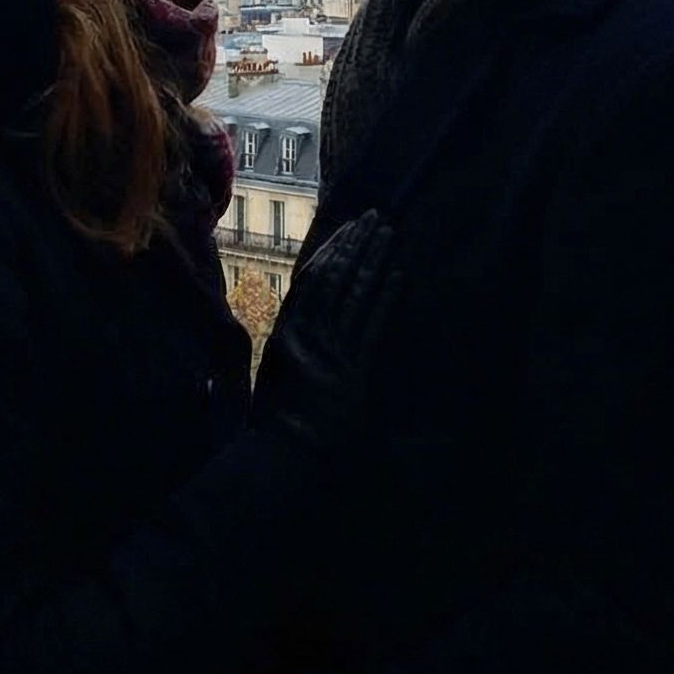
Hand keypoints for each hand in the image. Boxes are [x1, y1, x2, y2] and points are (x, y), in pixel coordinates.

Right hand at [250, 209, 398, 452]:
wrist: (283, 456)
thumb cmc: (276, 423)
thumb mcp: (277, 376)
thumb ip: (290, 348)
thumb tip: (300, 328)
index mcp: (287, 332)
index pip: (313, 279)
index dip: (333, 251)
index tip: (349, 230)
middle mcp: (308, 334)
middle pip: (337, 277)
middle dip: (357, 245)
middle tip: (376, 218)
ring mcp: (332, 350)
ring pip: (355, 293)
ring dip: (374, 261)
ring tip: (389, 235)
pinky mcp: (354, 369)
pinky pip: (373, 323)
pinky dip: (386, 296)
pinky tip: (398, 274)